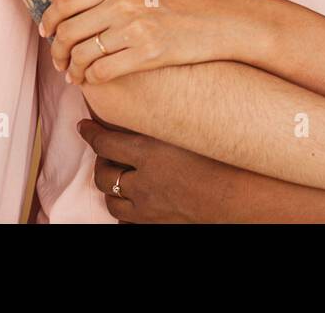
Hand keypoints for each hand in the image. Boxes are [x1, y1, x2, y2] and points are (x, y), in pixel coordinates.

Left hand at [38, 0, 246, 83]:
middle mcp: (124, 3)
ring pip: (83, 55)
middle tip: (58, 59)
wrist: (229, 18)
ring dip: (72, 68)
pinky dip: (91, 79)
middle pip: (69, 31)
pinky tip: (92, 80)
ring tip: (73, 73)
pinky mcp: (148, 55)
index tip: (46, 31)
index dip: (49, 20)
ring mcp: (136, 30)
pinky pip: (104, 71)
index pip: (67, 1)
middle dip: (56, 50)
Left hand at [79, 119, 244, 222]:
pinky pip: (126, 222)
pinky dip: (124, 212)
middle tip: (102, 153)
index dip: (90, 133)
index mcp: (150, 153)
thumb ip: (170, 117)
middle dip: (99, 162)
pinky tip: (131, 204)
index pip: (105, 142)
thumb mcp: (195, 129)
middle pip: (103, 174)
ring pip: (110, 201)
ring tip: (114, 178)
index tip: (82, 126)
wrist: (242, 198)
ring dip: (109, 188)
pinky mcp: (155, 224)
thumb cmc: (226, 158)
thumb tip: (156, 99)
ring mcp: (147, 208)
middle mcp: (142, 182)